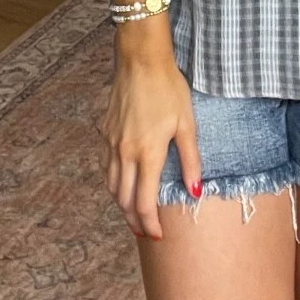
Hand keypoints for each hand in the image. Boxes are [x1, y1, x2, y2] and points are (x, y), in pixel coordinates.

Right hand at [99, 44, 200, 240]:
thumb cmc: (170, 89)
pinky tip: (124, 184)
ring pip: (111, 186)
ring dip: (122, 204)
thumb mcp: (187, 123)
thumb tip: (195, 191)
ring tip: (135, 214)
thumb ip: (191, 159)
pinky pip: (106, 167)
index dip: (150, 224)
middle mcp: (124, 154)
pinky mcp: (104, 133)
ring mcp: (111, 144)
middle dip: (134, 221)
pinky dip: (114, 183)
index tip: (158, 236)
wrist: (141, 62)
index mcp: (148, 153)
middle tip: (146, 232)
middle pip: (124, 200)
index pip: (144, 202)